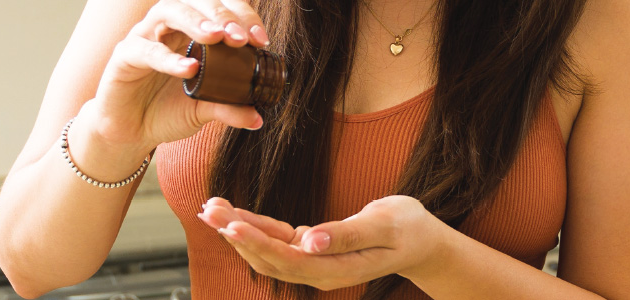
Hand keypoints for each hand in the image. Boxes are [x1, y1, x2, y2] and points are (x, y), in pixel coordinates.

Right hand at [75, 0, 270, 154]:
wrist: (130, 132)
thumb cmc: (166, 110)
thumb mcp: (204, 110)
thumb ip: (229, 109)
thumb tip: (258, 118)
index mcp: (192, 32)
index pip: (220, 8)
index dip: (243, 17)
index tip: (261, 40)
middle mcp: (169, 27)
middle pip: (196, 2)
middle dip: (222, 15)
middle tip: (240, 37)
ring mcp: (145, 37)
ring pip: (168, 11)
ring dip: (196, 21)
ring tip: (217, 37)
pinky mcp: (124, 56)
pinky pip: (146, 50)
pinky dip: (169, 58)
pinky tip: (189, 69)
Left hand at [197, 196, 449, 290]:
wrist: (421, 242)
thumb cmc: (409, 229)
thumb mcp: (385, 225)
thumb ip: (347, 234)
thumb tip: (310, 241)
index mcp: (337, 269)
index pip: (289, 259)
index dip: (258, 242)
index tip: (232, 222)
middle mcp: (320, 271)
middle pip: (269, 257)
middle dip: (236, 233)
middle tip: (208, 209)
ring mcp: (313, 262)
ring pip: (267, 251)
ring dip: (237, 230)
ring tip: (211, 208)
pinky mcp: (310, 248)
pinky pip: (276, 240)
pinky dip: (254, 226)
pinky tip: (233, 213)